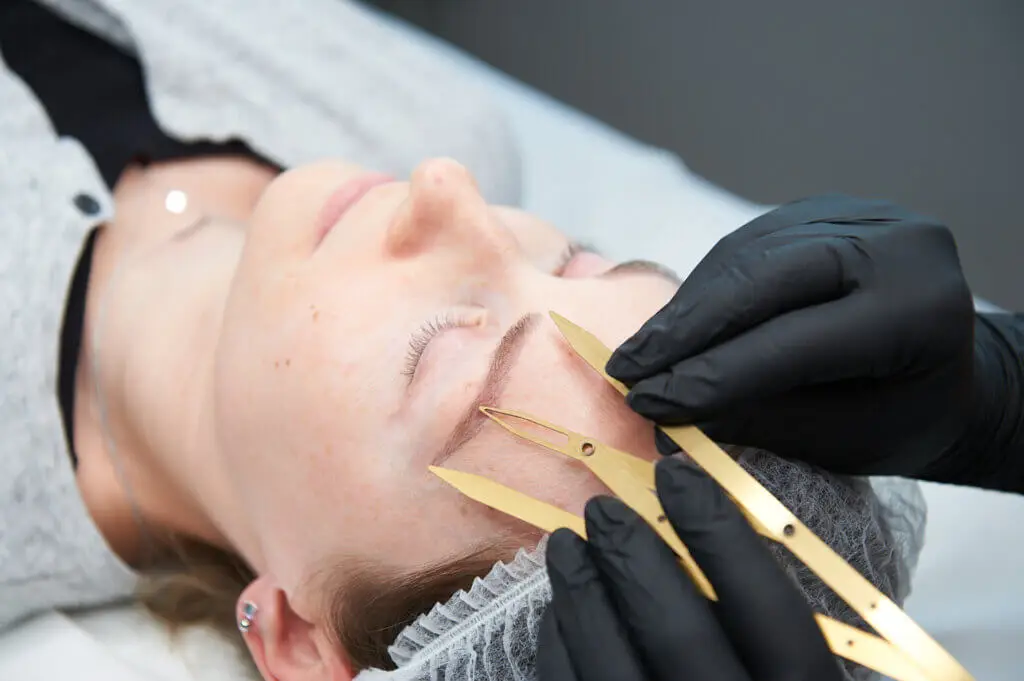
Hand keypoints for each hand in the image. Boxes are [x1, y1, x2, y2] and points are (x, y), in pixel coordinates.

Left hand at [536, 457, 844, 680]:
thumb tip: (705, 533)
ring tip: (565, 546)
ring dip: (582, 597)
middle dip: (636, 558)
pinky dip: (560, 651)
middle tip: (602, 508)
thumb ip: (772, 632)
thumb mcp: (800, 676)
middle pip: (682, 637)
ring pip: (611, 671)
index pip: (770, 612)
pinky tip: (558, 613)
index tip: (677, 475)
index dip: (721, 534)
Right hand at [606, 194, 976, 476]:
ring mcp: (854, 215)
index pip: (795, 340)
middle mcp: (893, 244)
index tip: (648, 404)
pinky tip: (670, 329)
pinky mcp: (818, 212)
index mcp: (919, 308)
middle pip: (761, 281)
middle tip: (625, 372)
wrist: (948, 368)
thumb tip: (665, 413)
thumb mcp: (844, 439)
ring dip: (684, 312)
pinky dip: (702, 293)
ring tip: (638, 358)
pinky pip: (744, 249)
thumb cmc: (902, 416)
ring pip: (743, 259)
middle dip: (684, 331)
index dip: (713, 374)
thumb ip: (759, 420)